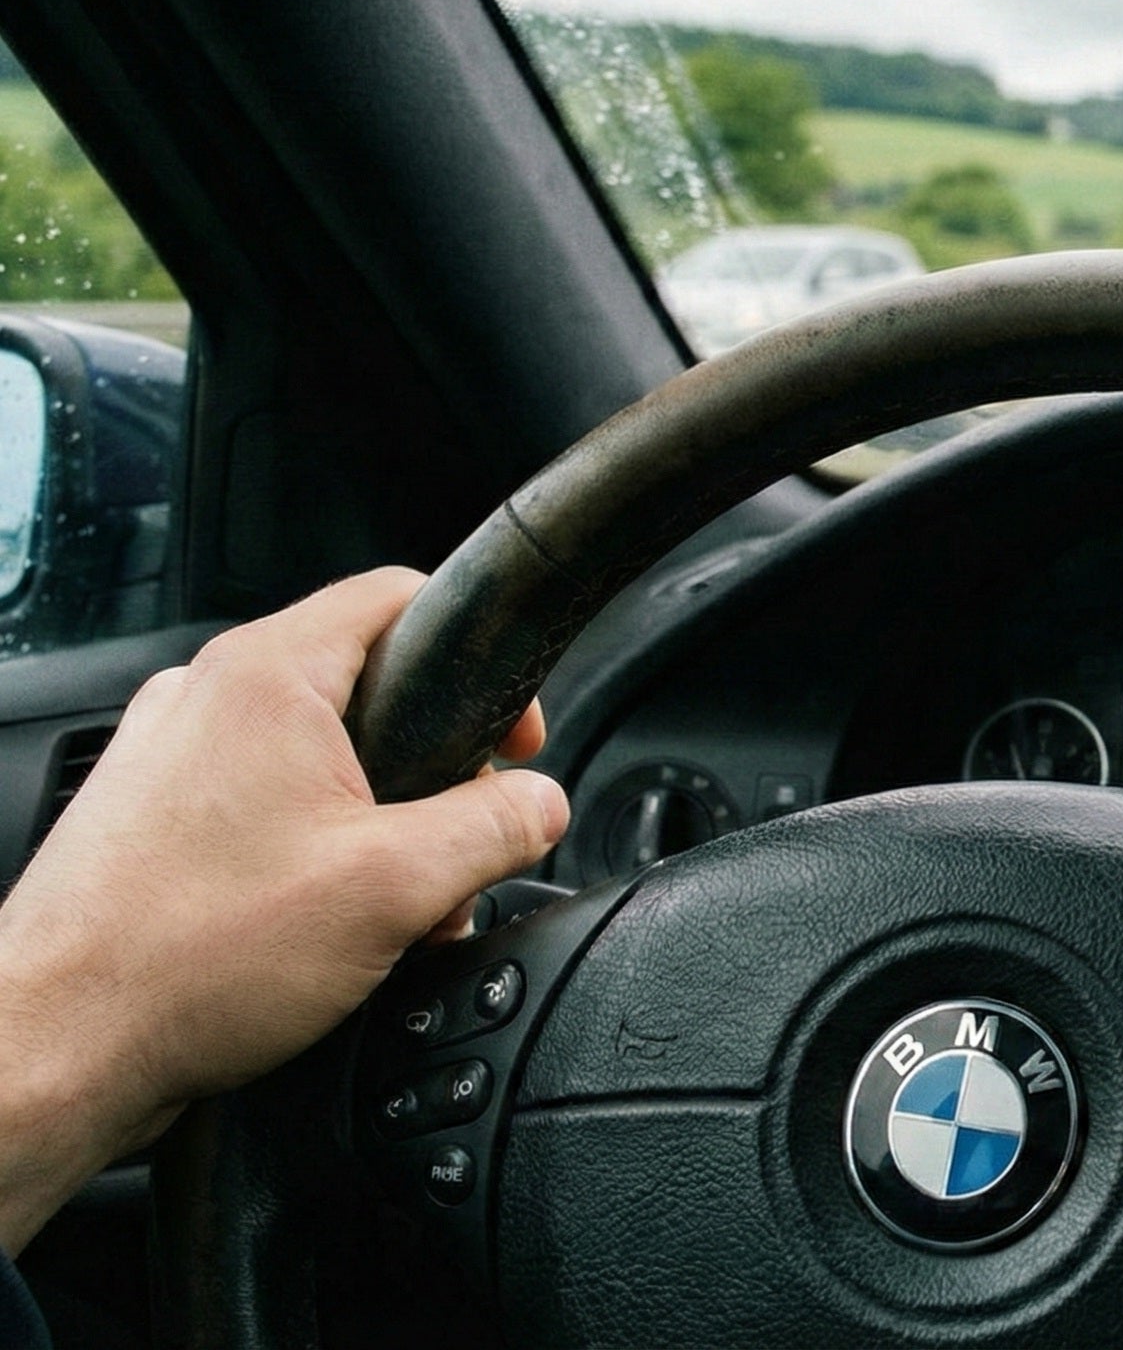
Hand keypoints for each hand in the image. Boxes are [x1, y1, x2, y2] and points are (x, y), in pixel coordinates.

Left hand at [0, 568, 568, 1251]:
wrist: (59, 1047)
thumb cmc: (189, 960)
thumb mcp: (398, 887)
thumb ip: (495, 827)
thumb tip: (540, 805)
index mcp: (267, 677)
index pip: (401, 597)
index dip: (481, 662)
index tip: (513, 738)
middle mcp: (206, 698)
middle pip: (366, 690)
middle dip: (433, 775)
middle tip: (454, 852)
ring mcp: (166, 757)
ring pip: (315, 759)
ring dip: (375, 827)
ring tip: (385, 912)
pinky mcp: (149, 820)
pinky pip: (261, 808)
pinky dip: (311, 853)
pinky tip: (323, 929)